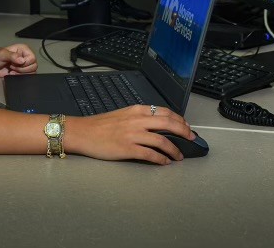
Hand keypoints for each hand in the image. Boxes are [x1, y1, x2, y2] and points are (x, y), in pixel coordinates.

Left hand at [0, 43, 37, 76]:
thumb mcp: (1, 54)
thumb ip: (12, 56)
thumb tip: (22, 61)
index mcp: (23, 49)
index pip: (32, 58)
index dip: (24, 63)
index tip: (13, 63)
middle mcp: (25, 56)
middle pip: (34, 65)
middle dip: (22, 69)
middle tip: (12, 67)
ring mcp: (23, 65)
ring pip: (32, 71)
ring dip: (22, 73)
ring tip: (12, 71)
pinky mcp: (21, 72)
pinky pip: (28, 76)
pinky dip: (21, 77)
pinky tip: (13, 75)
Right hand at [65, 104, 193, 164]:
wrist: (82, 132)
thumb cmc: (100, 125)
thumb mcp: (122, 114)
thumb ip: (139, 117)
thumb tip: (157, 124)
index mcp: (136, 110)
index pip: (165, 112)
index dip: (179, 120)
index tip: (186, 126)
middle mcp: (137, 120)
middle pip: (168, 124)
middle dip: (184, 132)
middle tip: (191, 139)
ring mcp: (133, 135)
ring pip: (162, 141)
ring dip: (175, 150)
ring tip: (179, 156)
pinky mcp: (128, 149)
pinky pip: (150, 154)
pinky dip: (161, 159)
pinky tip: (164, 162)